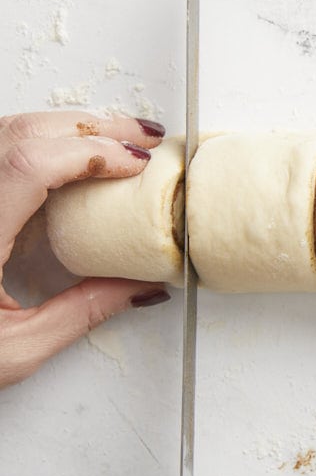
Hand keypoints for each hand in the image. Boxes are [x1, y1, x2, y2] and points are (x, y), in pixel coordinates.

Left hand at [0, 111, 170, 387]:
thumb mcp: (16, 349)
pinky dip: (39, 138)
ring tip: (113, 139)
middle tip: (141, 138)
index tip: (135, 163)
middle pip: (22, 132)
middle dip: (92, 126)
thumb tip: (139, 286)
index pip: (29, 165)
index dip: (91, 152)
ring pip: (6, 128)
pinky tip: (67, 153)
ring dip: (67, 126)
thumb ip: (84, 312)